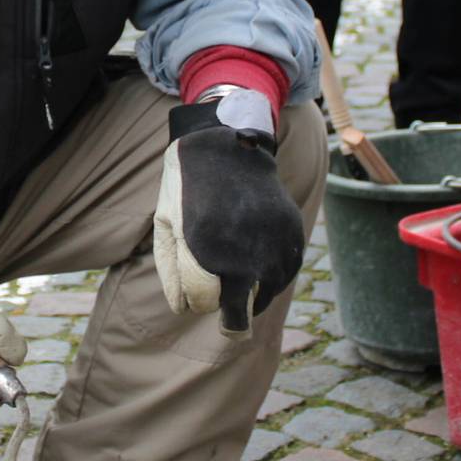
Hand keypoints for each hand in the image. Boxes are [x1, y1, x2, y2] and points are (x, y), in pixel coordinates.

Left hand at [153, 98, 303, 335]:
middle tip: (224, 297)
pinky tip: (259, 259)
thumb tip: (186, 310)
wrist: (227, 149)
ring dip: (255, 294)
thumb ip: (174, 273)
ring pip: (267, 294)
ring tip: (241, 275)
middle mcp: (246, 252)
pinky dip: (273, 274)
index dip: (201, 302)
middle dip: (231, 311)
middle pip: (242, 311)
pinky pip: (286, 272)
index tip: (199, 294)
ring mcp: (274, 244)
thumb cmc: (188, 191)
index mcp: (208, 251)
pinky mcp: (293, 234)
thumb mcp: (167, 228)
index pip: (208, 304)